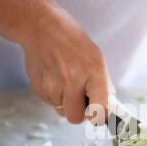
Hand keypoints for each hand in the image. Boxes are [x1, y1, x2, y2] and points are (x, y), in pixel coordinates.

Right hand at [20, 8, 110, 123]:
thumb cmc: (72, 41)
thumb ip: (103, 83)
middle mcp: (72, 79)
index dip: (100, 117)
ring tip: (65, 82)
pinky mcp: (38, 87)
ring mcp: (52, 84)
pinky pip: (50, 103)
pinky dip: (54, 96)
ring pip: (61, 111)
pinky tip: (54, 78)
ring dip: (65, 102)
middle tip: (82, 102)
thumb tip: (108, 106)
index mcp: (93, 71)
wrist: (41, 27)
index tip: (100, 116)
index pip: (99, 109)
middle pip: (75, 118)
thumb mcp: (96, 57)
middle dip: (80, 113)